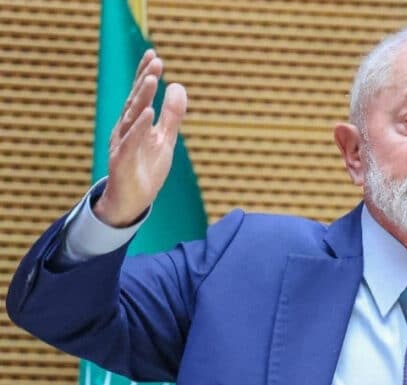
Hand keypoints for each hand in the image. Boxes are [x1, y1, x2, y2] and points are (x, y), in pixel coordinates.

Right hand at [93, 49, 187, 226]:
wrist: (133, 201)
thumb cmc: (146, 168)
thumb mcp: (165, 139)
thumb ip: (172, 115)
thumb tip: (178, 85)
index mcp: (135, 123)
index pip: (140, 94)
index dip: (144, 74)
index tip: (154, 54)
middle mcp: (125, 129)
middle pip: (135, 100)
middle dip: (144, 80)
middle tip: (155, 60)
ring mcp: (122, 144)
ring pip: (131, 117)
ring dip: (141, 97)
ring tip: (151, 78)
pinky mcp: (123, 160)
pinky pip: (131, 141)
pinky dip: (139, 127)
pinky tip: (148, 112)